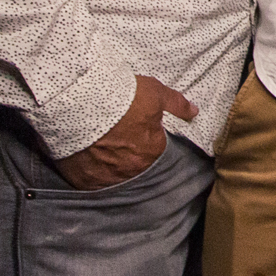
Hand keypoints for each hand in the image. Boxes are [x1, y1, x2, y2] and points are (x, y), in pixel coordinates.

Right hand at [54, 75, 197, 190]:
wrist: (82, 103)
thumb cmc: (122, 98)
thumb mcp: (155, 94)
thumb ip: (176, 104)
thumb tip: (193, 112)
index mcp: (152, 153)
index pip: (156, 152)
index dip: (147, 141)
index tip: (138, 132)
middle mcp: (131, 171)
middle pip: (134, 166)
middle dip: (130, 155)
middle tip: (120, 139)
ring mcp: (105, 178)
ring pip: (112, 176)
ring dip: (110, 165)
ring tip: (103, 149)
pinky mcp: (82, 180)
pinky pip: (90, 181)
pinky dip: (90, 172)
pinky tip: (87, 160)